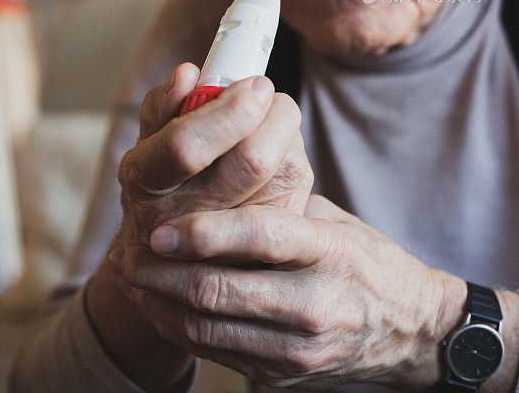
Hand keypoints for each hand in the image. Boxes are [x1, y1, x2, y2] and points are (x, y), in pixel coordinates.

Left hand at [111, 194, 465, 390]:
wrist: (410, 333)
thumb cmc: (367, 263)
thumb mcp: (334, 223)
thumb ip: (281, 207)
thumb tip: (222, 169)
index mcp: (331, 252)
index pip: (262, 237)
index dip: (205, 232)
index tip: (162, 227)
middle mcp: (315, 304)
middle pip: (220, 291)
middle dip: (163, 273)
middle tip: (131, 250)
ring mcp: (297, 350)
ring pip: (208, 328)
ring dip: (161, 302)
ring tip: (134, 276)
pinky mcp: (281, 376)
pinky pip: (216, 352)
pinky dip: (180, 328)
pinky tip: (162, 305)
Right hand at [118, 63, 312, 246]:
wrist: (168, 264)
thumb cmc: (160, 185)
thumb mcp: (147, 144)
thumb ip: (162, 106)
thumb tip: (188, 74)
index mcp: (145, 180)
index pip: (187, 146)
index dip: (227, 112)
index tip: (253, 84)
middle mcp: (184, 220)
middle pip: (251, 161)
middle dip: (273, 115)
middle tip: (266, 91)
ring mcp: (231, 242)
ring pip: (286, 171)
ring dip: (285, 131)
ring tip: (266, 119)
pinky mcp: (270, 247)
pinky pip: (299, 189)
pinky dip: (293, 156)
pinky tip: (274, 151)